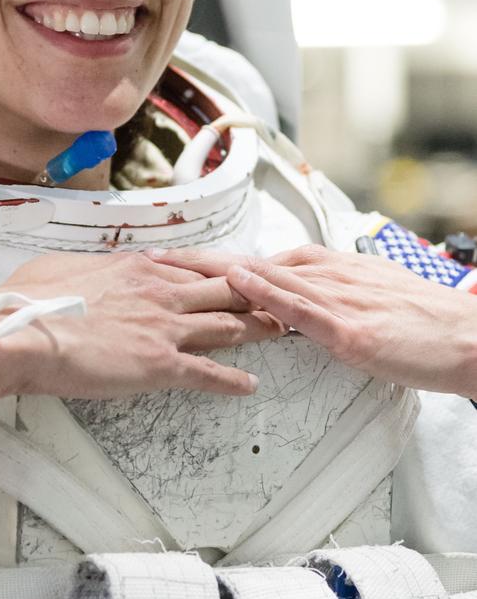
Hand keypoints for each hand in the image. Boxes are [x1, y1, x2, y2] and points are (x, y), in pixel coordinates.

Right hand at [0, 248, 283, 405]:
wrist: (23, 331)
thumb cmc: (30, 299)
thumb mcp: (61, 268)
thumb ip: (89, 269)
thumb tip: (89, 272)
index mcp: (137, 267)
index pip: (194, 268)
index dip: (222, 272)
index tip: (241, 274)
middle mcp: (160, 292)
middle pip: (225, 290)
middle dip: (258, 294)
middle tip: (282, 297)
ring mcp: (164, 328)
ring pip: (228, 325)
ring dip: (259, 330)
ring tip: (283, 332)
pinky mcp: (160, 364)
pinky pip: (208, 373)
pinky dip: (233, 381)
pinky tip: (250, 387)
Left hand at [148, 244, 476, 396]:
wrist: (468, 338)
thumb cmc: (421, 324)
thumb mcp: (364, 302)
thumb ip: (324, 300)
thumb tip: (290, 304)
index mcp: (329, 271)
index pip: (260, 260)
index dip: (215, 261)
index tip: (177, 260)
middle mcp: (328, 276)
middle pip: (250, 263)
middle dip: (198, 263)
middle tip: (152, 260)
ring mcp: (338, 300)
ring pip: (266, 278)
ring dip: (215, 272)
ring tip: (173, 268)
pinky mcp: (350, 329)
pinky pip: (300, 306)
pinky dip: (266, 292)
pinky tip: (238, 285)